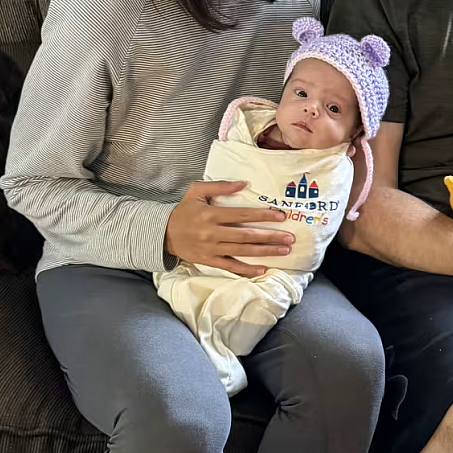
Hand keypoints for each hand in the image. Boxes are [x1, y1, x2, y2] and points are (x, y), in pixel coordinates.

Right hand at [165, 180, 292, 276]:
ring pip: (243, 251)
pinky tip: (263, 269)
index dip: (263, 216)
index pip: (242, 215)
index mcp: (211, 214)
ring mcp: (212, 248)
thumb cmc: (183, 210)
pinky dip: (247, 269)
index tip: (281, 216)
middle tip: (290, 238)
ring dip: (265, 252)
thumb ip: (220, 186)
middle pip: (247, 236)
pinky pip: (231, 267)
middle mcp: (213, 233)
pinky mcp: (209, 260)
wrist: (162, 233)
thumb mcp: (196, 191)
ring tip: (284, 251)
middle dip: (270, 237)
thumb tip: (243, 183)